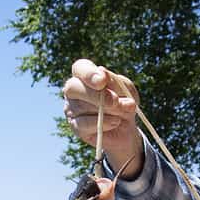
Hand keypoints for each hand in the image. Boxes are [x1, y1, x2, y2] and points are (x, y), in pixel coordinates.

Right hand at [63, 59, 141, 176]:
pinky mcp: (74, 127)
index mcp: (86, 75)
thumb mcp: (128, 91)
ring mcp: (71, 109)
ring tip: (123, 114)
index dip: (88, 73)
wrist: (127, 131)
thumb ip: (117, 83)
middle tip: (116, 102)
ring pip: (80, 107)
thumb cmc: (125, 104)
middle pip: (74, 87)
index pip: (80, 68)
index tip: (102, 80)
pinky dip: (101, 124)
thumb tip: (104, 78)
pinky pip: (83, 124)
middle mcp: (74, 90)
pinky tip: (115, 123)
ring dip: (106, 111)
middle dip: (97, 96)